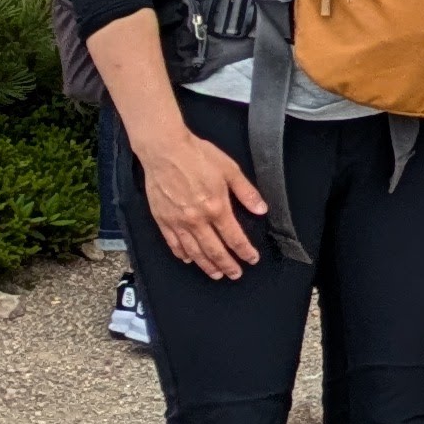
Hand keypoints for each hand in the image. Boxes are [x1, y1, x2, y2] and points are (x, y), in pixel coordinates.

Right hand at [136, 123, 270, 283]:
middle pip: (215, 250)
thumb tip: (261, 210)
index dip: (244, 251)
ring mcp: (178, 222)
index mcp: (216, 207)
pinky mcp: (162, 219)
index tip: (252, 259)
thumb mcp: (230, 169)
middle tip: (235, 274)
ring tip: (216, 274)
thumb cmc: (198, 155)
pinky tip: (189, 259)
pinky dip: (182, 254)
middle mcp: (197, 220)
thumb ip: (246, 192)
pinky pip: (173, 243)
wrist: (165, 149)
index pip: (234, 238)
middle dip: (227, 265)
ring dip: (206, 265)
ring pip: (194, 252)